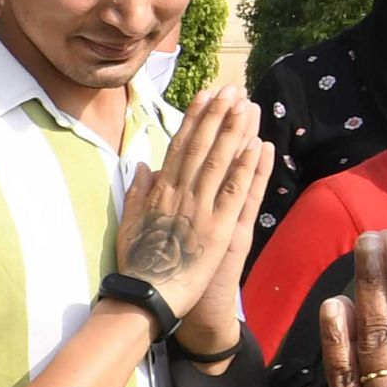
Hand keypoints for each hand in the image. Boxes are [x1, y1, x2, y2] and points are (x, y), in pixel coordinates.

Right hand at [113, 85, 271, 333]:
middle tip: (231, 89)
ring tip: (246, 105)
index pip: (179, 146)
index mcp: (160, 192)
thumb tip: (141, 165)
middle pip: (202, 146)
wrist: (147, 296)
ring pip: (220, 162)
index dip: (194, 118)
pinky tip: (257, 145)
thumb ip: (136, 193)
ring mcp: (201, 209)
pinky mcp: (219, 229)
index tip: (204, 95)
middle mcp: (180, 194)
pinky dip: (246, 168)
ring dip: (234, 131)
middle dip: (217, 115)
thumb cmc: (137, 265)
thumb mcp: (129, 224)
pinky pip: (235, 193)